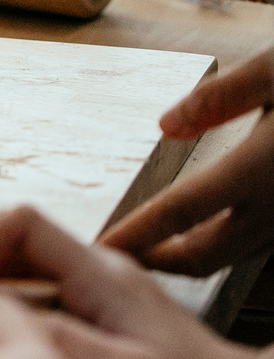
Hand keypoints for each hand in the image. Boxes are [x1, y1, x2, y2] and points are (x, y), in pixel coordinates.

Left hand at [101, 49, 273, 274]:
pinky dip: (227, 242)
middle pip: (207, 255)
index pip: (182, 211)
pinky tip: (208, 227)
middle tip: (118, 255)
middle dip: (159, 261)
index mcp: (261, 167)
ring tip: (150, 246)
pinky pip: (262, 240)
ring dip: (192, 256)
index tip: (100, 249)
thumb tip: (165, 126)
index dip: (137, 233)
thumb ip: (221, 97)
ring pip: (236, 255)